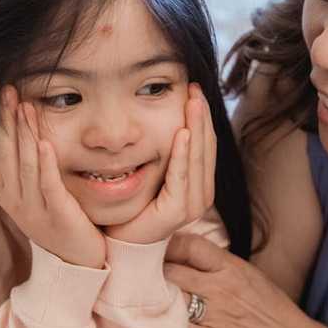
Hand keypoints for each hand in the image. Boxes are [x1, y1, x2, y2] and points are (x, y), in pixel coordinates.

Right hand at [0, 85, 106, 268]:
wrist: (76, 265)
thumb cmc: (60, 223)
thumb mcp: (37, 195)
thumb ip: (28, 170)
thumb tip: (24, 135)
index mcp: (7, 193)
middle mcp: (14, 200)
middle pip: (5, 152)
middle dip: (5, 119)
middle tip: (6, 89)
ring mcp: (33, 208)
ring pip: (24, 163)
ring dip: (24, 132)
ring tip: (25, 105)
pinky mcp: (57, 214)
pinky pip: (48, 184)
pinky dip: (45, 161)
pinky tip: (44, 141)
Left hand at [106, 83, 215, 244]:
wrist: (121, 239)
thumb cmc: (135, 204)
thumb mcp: (156, 171)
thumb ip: (167, 152)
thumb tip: (170, 117)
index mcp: (200, 183)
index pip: (206, 143)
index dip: (202, 115)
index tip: (194, 89)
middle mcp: (202, 193)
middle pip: (206, 146)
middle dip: (201, 115)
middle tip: (194, 88)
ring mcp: (193, 204)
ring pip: (197, 158)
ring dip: (196, 127)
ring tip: (192, 102)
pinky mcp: (178, 211)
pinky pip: (182, 176)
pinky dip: (182, 154)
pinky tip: (182, 133)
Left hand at [163, 233, 315, 327]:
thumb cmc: (273, 310)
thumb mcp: (250, 275)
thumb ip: (220, 264)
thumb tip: (189, 254)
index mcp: (231, 267)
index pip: (189, 245)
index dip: (168, 246)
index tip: (157, 251)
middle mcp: (220, 288)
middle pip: (171, 271)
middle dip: (154, 273)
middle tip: (144, 277)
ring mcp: (213, 315)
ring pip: (168, 299)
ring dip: (157, 299)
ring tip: (150, 301)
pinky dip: (166, 325)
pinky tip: (164, 324)